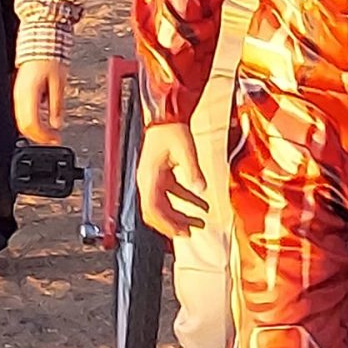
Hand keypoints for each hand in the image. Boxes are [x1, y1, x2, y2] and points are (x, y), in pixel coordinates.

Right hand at [15, 58, 68, 144]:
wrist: (39, 45)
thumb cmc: (49, 60)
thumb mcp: (59, 83)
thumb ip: (57, 105)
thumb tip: (57, 124)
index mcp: (28, 95)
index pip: (32, 123)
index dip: (43, 136)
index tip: (56, 139)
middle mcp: (19, 97)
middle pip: (24, 126)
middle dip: (39, 137)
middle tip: (54, 139)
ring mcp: (17, 96)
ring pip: (21, 122)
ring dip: (35, 131)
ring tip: (49, 134)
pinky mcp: (19, 94)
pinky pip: (22, 114)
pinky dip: (31, 123)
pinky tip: (42, 123)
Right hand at [137, 122, 208, 238]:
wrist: (166, 114)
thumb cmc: (171, 128)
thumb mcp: (185, 150)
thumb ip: (193, 171)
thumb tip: (200, 189)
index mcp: (149, 176)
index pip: (153, 209)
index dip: (166, 224)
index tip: (180, 232)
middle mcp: (147, 180)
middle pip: (156, 211)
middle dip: (172, 224)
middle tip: (189, 233)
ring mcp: (152, 177)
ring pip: (162, 205)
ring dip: (179, 215)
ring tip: (197, 223)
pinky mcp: (160, 173)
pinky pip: (169, 193)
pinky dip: (184, 200)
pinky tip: (200, 204)